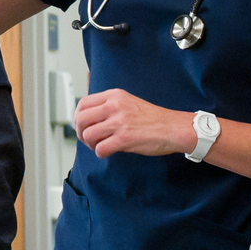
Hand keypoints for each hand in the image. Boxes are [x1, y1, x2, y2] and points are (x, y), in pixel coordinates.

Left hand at [74, 88, 195, 157]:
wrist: (173, 127)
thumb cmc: (152, 118)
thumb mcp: (128, 102)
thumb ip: (109, 106)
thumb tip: (88, 119)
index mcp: (114, 96)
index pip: (83, 104)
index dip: (77, 117)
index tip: (81, 126)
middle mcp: (114, 106)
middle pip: (81, 119)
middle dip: (80, 132)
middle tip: (87, 139)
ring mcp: (119, 122)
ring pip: (88, 135)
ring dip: (90, 144)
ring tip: (100, 145)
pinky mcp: (124, 138)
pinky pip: (100, 149)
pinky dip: (100, 153)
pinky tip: (108, 152)